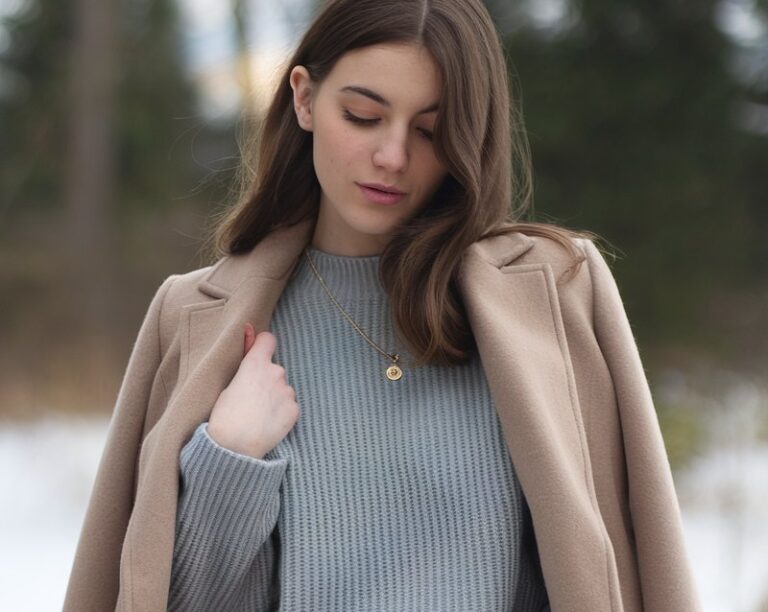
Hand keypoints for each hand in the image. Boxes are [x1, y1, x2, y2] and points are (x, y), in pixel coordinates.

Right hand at [207, 323, 298, 458]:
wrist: (235, 447)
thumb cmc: (224, 415)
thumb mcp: (228, 383)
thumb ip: (244, 358)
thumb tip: (249, 328)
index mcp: (255, 364)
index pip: (268, 339)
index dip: (262, 346)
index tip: (258, 354)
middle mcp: (276, 373)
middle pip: (274, 369)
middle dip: (266, 380)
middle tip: (251, 399)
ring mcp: (287, 391)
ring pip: (282, 389)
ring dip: (275, 397)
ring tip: (258, 415)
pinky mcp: (295, 409)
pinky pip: (289, 406)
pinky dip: (281, 412)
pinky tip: (268, 423)